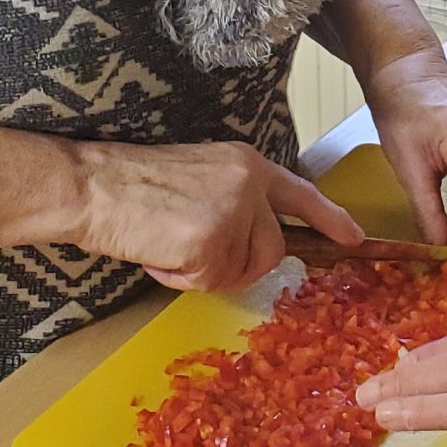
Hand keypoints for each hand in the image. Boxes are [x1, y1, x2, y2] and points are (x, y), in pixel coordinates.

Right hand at [69, 139, 362, 292]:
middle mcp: (249, 185)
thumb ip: (236, 201)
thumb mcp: (200, 177)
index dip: (330, 218)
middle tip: (188, 246)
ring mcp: (232, 214)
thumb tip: (257, 242)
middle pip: (271, 250)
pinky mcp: (210, 243)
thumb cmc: (133, 185)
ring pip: (241, 272)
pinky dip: (180, 278)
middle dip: (236, 262)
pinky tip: (157, 250)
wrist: (91, 186)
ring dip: (204, 271)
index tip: (354, 238)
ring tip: (168, 242)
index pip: (301, 193)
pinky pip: (209, 283)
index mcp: (247, 163)